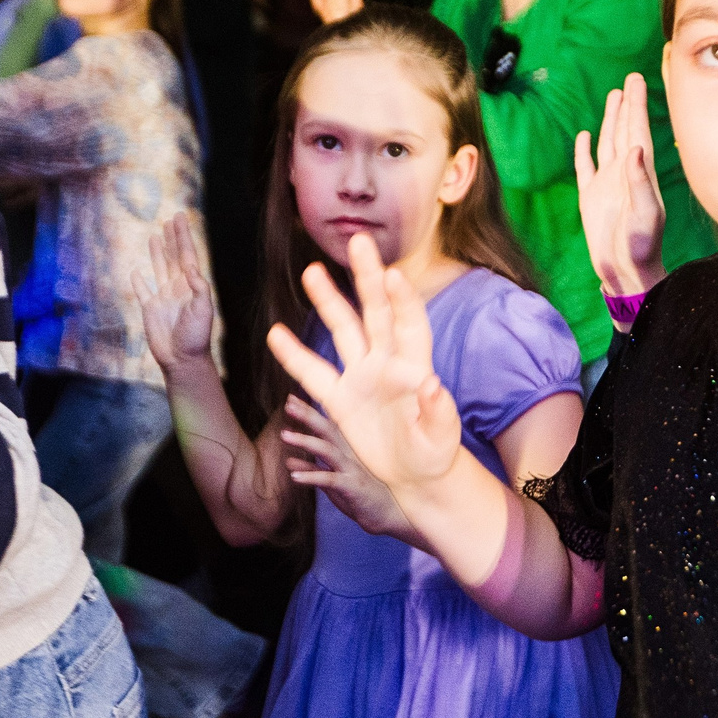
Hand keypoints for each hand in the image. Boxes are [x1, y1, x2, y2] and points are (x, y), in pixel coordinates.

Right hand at [137, 212, 218, 377]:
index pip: (187, 255)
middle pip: (174, 257)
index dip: (183, 236)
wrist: (182, 359)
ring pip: (159, 268)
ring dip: (157, 253)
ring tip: (155, 236)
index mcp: (191, 285)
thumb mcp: (203, 310)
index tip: (179, 218)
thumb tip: (189, 267)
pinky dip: (139, 281)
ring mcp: (163, 297)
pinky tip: (135, 271)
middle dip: (172, 238)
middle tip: (170, 219)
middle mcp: (177, 288)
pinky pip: (142, 291)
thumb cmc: (196, 336)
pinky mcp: (150, 309)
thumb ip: (198, 287)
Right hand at [266, 234, 464, 495]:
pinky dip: (294, 355)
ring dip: (329, 302)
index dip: (403, 300)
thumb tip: (430, 384)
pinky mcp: (339, 398)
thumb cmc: (434, 452)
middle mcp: (386, 362)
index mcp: (415, 365)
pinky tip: (276, 333)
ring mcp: (360, 376)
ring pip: (342, 331)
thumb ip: (437, 412)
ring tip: (312, 272)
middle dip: (367, 278)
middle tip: (359, 242)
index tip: (393, 275)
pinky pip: (312, 373)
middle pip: (375, 312)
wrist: (413, 475)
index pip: (410, 325)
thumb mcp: (441, 438)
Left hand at [282, 396, 409, 537]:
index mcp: (346, 452)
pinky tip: (293, 476)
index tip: (291, 399)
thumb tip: (289, 460)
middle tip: (287, 404)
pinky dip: (311, 475)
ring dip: (305, 441)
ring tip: (283, 435)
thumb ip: (312, 469)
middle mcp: (350, 456)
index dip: (309, 412)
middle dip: (308, 415)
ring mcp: (352, 470)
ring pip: (328, 450)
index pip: (327, 426)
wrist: (391, 517)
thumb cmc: (362, 498)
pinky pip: (330, 479)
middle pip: (328, 430)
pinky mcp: (353, 487)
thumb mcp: (332, 483)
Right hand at [574, 72, 666, 299]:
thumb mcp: (646, 214)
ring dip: (610, 120)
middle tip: (630, 78)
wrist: (626, 271)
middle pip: (625, 130)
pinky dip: (585, 149)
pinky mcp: (592, 197)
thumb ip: (640, 182)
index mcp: (640, 173)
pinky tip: (586, 134)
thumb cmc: (642, 246)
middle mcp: (624, 173)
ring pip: (608, 143)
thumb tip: (636, 149)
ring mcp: (607, 183)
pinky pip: (587, 166)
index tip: (637, 80)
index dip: (637, 105)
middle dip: (627, 104)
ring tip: (614, 96)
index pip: (638, 131)